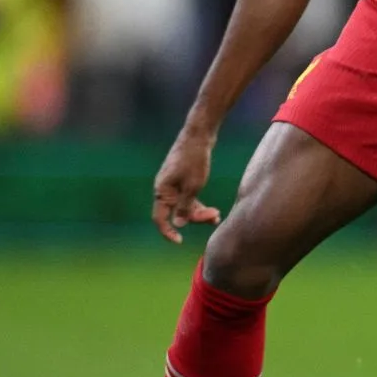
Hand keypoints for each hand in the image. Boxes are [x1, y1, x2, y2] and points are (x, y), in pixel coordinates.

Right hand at [152, 128, 221, 243]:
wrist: (199, 135)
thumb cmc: (195, 159)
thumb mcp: (193, 185)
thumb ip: (185, 207)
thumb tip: (178, 224)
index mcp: (162, 191)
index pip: (160, 218)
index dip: (168, 232)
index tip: (179, 241)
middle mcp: (165, 189)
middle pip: (176, 213)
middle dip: (195, 218)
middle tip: (215, 216)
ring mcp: (174, 185)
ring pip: (184, 207)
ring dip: (199, 213)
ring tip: (217, 216)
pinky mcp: (183, 180)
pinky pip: (189, 199)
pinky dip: (199, 205)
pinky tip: (213, 211)